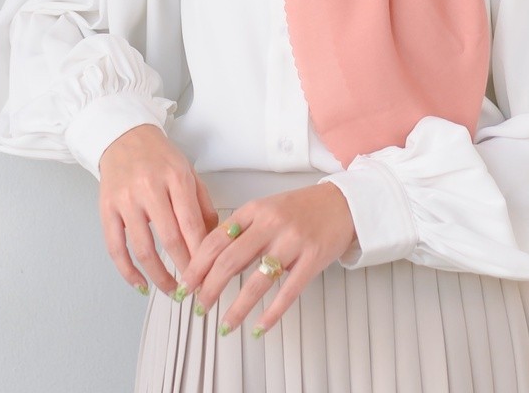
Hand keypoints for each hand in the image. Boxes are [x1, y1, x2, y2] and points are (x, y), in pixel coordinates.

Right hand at [98, 123, 217, 295]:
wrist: (124, 137)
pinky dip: (128, 271)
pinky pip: (115, 247)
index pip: (192, 223)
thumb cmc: (160, 156)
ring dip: (158, 275)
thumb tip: (214, 239)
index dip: (201, 253)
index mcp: (176, 177)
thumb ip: (202, 205)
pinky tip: (140, 284)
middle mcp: (150, 188)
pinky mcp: (107, 209)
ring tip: (171, 289)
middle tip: (194, 287)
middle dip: (184, 268)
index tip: (209, 272)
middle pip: (170, 238)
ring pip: (143, 248)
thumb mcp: (188, 172)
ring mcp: (126, 200)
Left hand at [181, 182, 355, 334]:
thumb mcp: (266, 208)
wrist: (342, 203)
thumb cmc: (301, 208)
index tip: (186, 283)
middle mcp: (272, 224)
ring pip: (257, 281)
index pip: (217, 238)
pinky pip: (288, 292)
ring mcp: (293, 241)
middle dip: (209, 288)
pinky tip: (259, 326)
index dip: (197, 264)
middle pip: (231, 260)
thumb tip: (211, 259)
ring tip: (224, 325)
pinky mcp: (313, 259)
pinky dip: (271, 313)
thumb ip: (241, 229)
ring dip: (236, 308)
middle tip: (199, 306)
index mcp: (256, 209)